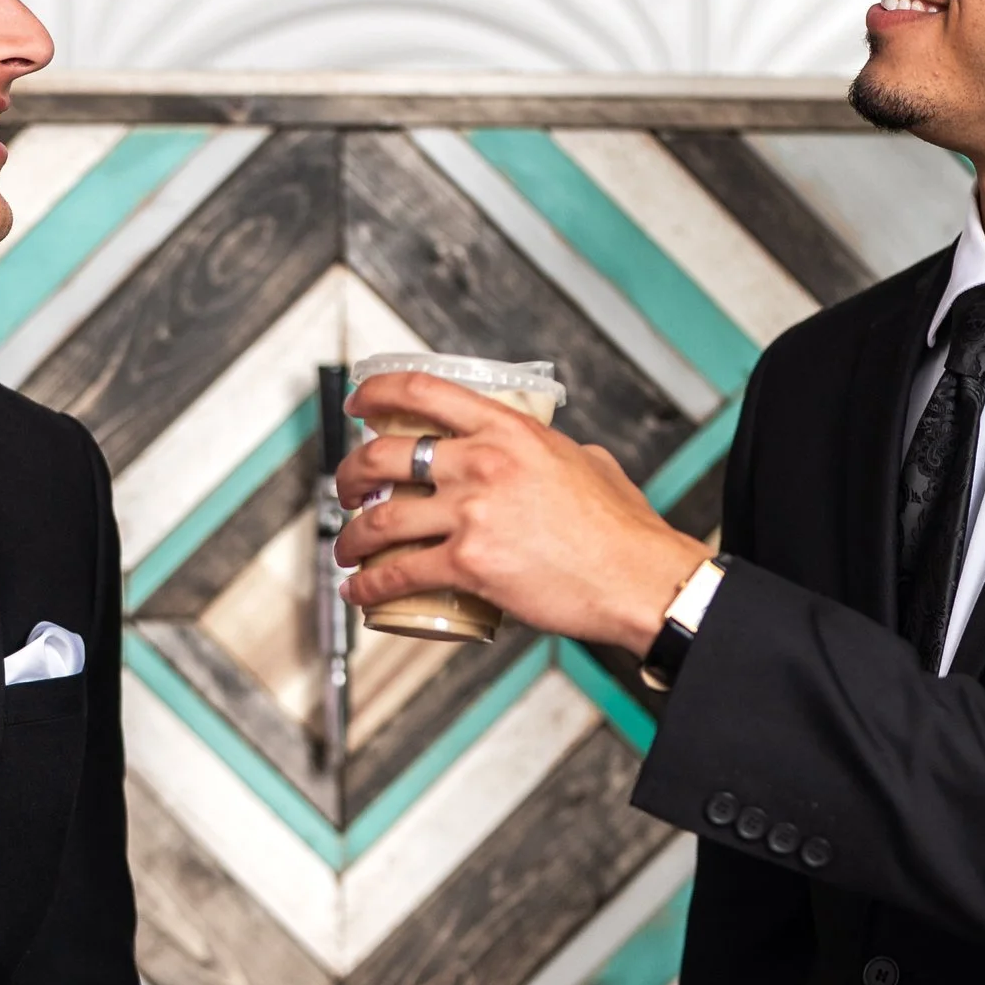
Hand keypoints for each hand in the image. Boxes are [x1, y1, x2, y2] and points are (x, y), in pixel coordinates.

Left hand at [334, 370, 705, 654]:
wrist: (638, 577)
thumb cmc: (621, 528)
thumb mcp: (586, 461)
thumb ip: (549, 451)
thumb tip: (536, 453)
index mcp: (507, 429)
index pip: (422, 392)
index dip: (377, 393)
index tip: (358, 404)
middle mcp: (481, 463)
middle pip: (382, 456)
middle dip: (348, 474)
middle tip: (346, 489)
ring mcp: (471, 512)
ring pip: (380, 519)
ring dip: (350, 537)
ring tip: (348, 548)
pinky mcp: (468, 563)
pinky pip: (399, 573)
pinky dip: (370, 585)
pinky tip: (362, 591)